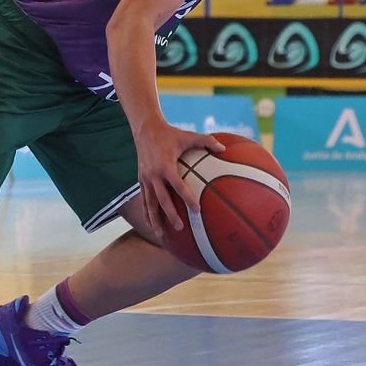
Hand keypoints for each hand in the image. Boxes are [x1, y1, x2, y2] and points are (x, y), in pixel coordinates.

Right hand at [134, 121, 225, 241]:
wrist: (145, 129)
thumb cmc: (170, 133)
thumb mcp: (188, 135)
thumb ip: (206, 141)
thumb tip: (224, 149)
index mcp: (165, 165)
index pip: (177, 185)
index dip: (187, 197)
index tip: (197, 209)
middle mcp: (154, 174)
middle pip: (162, 199)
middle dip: (170, 214)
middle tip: (180, 227)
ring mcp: (145, 178)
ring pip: (149, 203)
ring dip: (154, 220)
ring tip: (160, 236)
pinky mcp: (140, 180)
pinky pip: (144, 199)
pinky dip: (147, 213)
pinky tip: (152, 225)